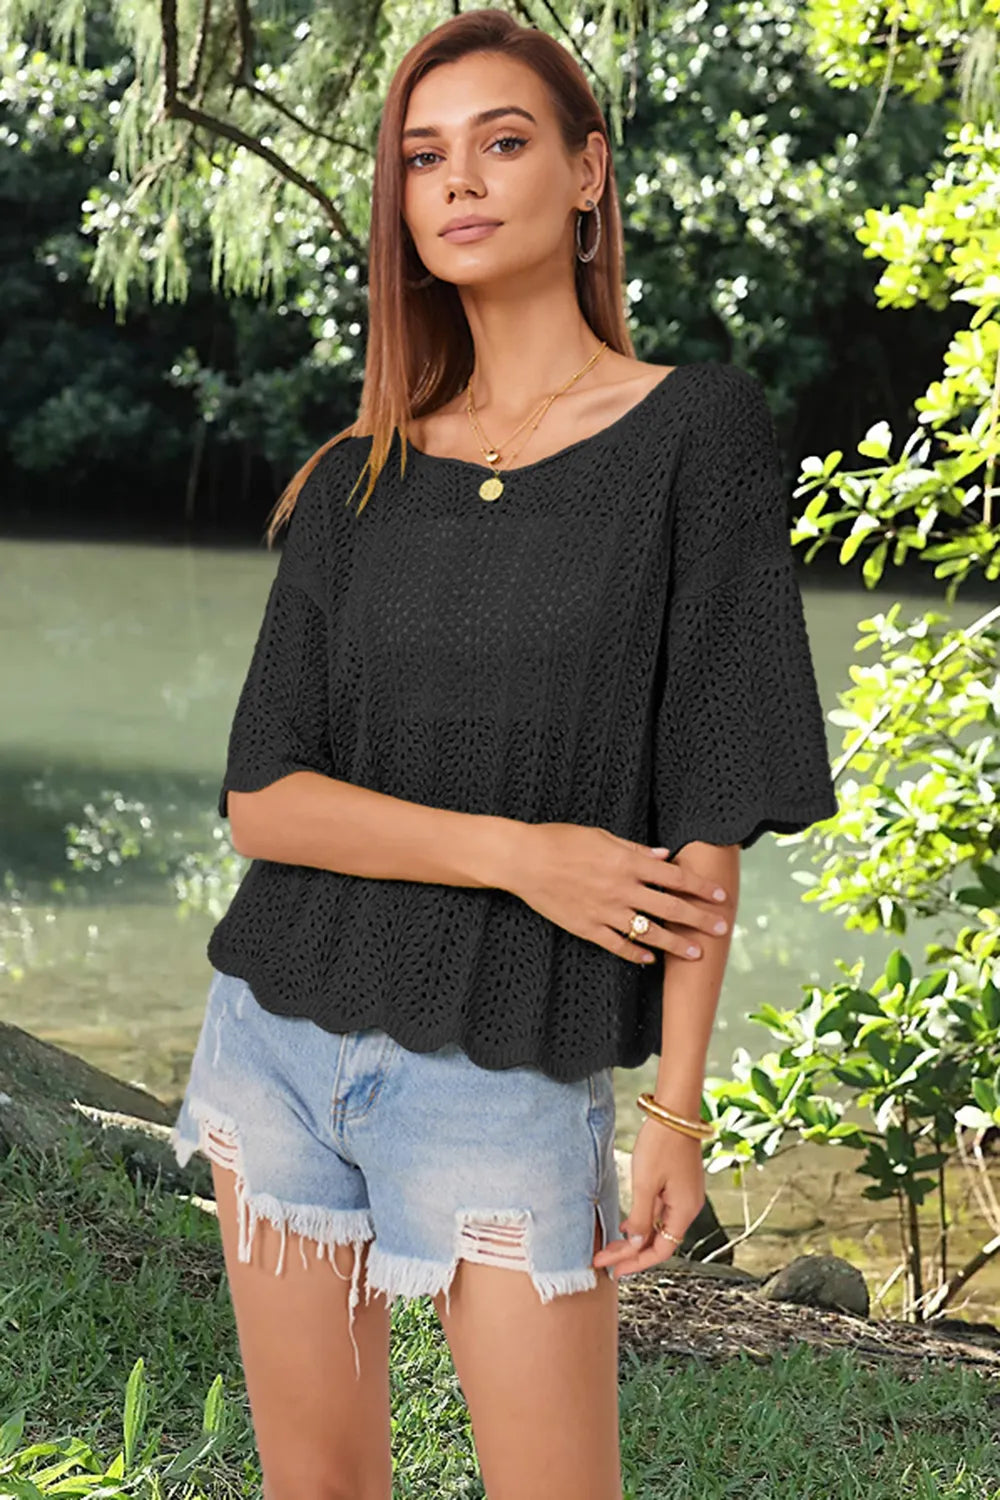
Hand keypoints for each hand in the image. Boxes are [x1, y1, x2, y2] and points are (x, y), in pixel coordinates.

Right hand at [507, 823, 728, 965]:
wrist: (524, 860)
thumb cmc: (560, 840)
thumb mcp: (601, 836)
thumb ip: (635, 849)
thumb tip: (664, 856)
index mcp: (627, 862)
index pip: (675, 876)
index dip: (700, 887)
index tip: (720, 896)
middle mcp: (621, 888)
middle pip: (670, 907)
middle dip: (699, 919)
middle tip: (722, 928)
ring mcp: (605, 911)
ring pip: (649, 931)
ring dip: (675, 943)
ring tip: (695, 953)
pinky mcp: (587, 927)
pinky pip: (618, 944)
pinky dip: (636, 952)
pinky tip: (650, 959)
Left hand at [592, 1118, 705, 1278]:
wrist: (674, 1112)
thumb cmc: (660, 1144)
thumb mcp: (645, 1183)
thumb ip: (641, 1218)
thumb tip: (637, 1244)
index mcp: (684, 1210)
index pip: (662, 1250)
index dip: (637, 1262)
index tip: (614, 1269)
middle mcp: (688, 1207)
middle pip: (660, 1241)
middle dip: (631, 1252)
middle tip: (604, 1259)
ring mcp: (684, 1195)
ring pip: (659, 1227)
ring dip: (636, 1238)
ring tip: (612, 1245)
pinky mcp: (678, 1184)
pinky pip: (660, 1212)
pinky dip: (644, 1221)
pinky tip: (628, 1223)